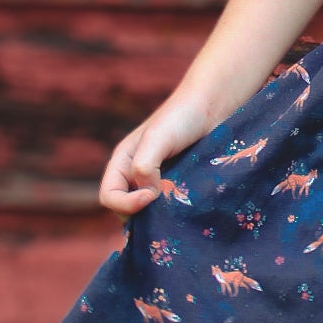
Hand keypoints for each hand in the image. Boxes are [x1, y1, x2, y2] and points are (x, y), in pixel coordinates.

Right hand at [98, 92, 217, 215]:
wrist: (212, 107)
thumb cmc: (180, 117)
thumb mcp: (156, 140)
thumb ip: (144, 167)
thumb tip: (149, 195)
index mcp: (122, 164)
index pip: (109, 196)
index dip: (125, 204)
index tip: (151, 196)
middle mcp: (136, 175)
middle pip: (127, 210)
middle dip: (142, 215)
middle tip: (165, 209)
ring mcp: (159, 182)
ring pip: (150, 212)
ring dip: (161, 216)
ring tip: (178, 208)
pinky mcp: (179, 186)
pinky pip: (171, 207)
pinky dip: (176, 211)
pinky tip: (189, 206)